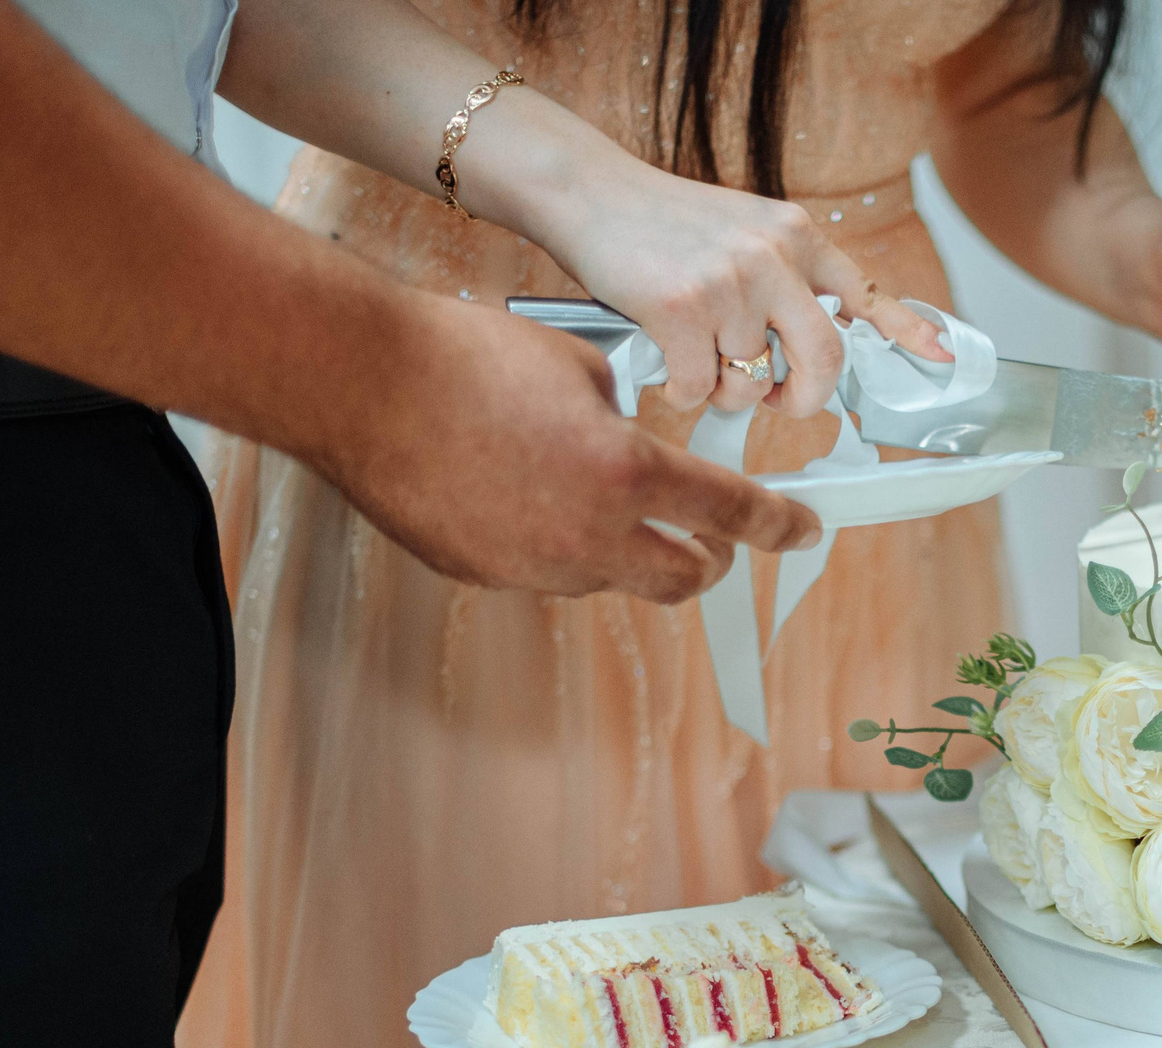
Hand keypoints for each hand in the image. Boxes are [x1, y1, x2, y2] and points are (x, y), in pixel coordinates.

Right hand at [310, 297, 819, 603]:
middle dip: (709, 559)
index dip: (779, 525)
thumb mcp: (576, 365)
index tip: (804, 530)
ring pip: (610, 575)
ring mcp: (535, 567)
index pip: (731, 514)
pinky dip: (556, 543)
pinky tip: (524, 496)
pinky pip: (545, 570)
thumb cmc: (460, 355)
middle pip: (684, 577)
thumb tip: (629, 440)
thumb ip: (622, 417)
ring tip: (591, 493)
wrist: (357, 380)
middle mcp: (589, 536)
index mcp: (626, 474)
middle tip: (713, 538)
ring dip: (624, 547)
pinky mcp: (486, 575)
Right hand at [538, 156, 949, 418]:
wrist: (588, 192)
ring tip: (695, 355)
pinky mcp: (683, 310)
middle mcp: (773, 258)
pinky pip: (700, 390)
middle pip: (825, 360)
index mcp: (795, 236)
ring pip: (751, 383)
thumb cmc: (662, 224)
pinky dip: (680, 392)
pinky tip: (664, 361)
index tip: (943, 358)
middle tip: (781, 402)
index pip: (865, 292)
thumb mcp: (744, 232)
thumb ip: (785, 276)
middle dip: (805, 399)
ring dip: (723, 390)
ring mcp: (730, 284)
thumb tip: (822, 339)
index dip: (908, 331)